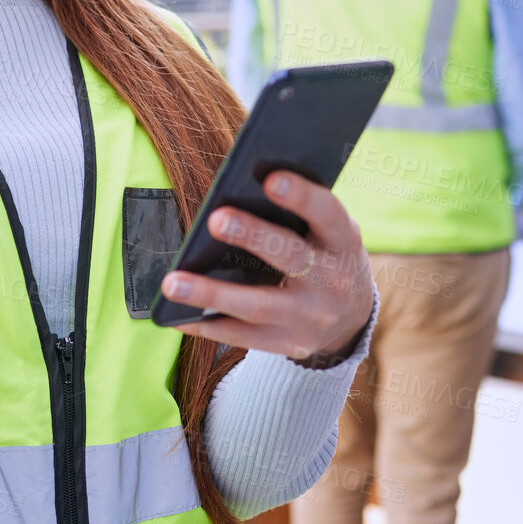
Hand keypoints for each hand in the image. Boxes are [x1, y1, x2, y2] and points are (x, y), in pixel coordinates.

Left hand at [158, 171, 374, 366]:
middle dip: (252, 236)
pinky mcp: (289, 344)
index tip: (270, 179)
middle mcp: (333, 282)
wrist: (350, 318)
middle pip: (291, 257)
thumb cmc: (326, 256)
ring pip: (258, 306)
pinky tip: (175, 316)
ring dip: (212, 293)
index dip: (302, 197)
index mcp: (344, 242)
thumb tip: (241, 190)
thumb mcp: (329, 232)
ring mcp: (310, 318)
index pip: (328, 214)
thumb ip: (299, 213)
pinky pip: (243, 337)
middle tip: (215, 219)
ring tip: (172, 282)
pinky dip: (207, 326)